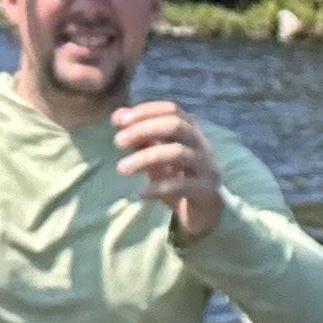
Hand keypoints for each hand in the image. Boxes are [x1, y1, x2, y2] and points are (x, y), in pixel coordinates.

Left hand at [111, 98, 220, 240]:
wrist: (204, 213)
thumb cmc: (178, 179)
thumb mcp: (156, 157)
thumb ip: (140, 138)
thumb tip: (118, 116)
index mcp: (190, 131)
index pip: (171, 110)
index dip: (146, 111)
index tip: (119, 121)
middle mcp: (200, 144)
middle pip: (176, 125)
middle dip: (144, 129)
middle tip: (117, 142)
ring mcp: (205, 166)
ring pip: (177, 153)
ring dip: (145, 158)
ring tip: (121, 168)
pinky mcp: (205, 190)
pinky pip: (181, 185)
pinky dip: (158, 188)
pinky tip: (141, 194)